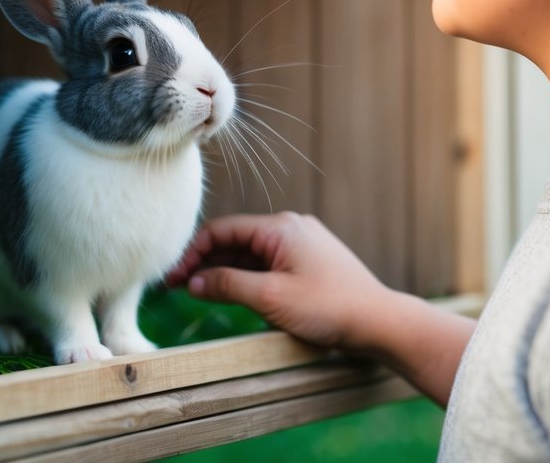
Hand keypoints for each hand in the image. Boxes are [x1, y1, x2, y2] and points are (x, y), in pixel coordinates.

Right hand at [166, 212, 389, 350]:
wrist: (379, 321)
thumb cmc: (329, 308)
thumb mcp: (270, 298)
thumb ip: (228, 285)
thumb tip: (192, 281)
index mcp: (281, 228)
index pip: (223, 231)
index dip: (192, 253)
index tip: (171, 278)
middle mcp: (291, 229)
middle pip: (236, 240)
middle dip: (204, 263)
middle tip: (175, 288)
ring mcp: (302, 245)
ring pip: (251, 254)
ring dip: (225, 272)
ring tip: (197, 293)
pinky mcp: (310, 263)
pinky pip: (269, 265)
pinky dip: (247, 278)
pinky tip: (232, 295)